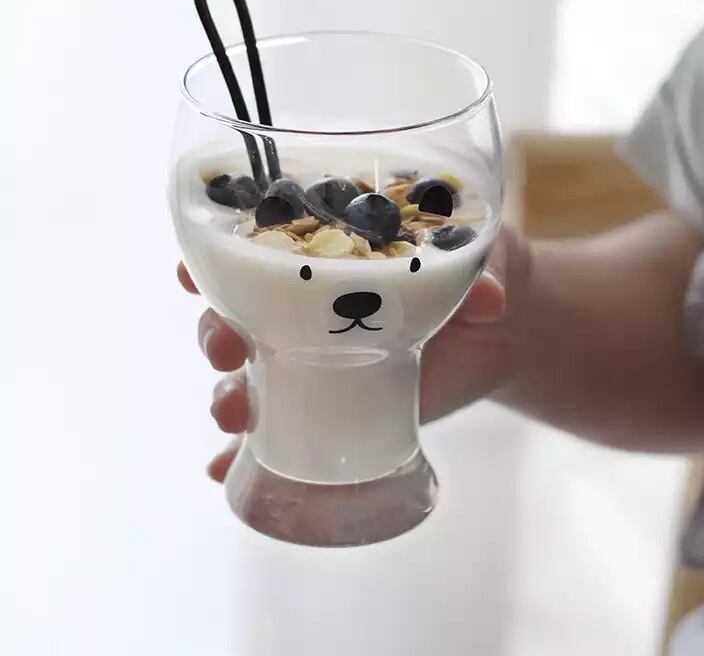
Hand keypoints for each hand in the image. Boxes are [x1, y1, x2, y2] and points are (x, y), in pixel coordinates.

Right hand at [177, 226, 531, 481]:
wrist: (501, 332)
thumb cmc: (480, 273)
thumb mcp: (482, 262)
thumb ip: (478, 270)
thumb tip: (490, 299)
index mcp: (330, 250)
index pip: (259, 244)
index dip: (217, 253)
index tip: (190, 269)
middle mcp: (305, 302)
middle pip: (236, 312)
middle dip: (214, 330)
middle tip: (223, 349)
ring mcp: (312, 356)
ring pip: (246, 373)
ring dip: (225, 394)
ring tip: (233, 413)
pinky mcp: (332, 403)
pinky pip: (276, 428)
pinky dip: (243, 453)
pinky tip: (226, 470)